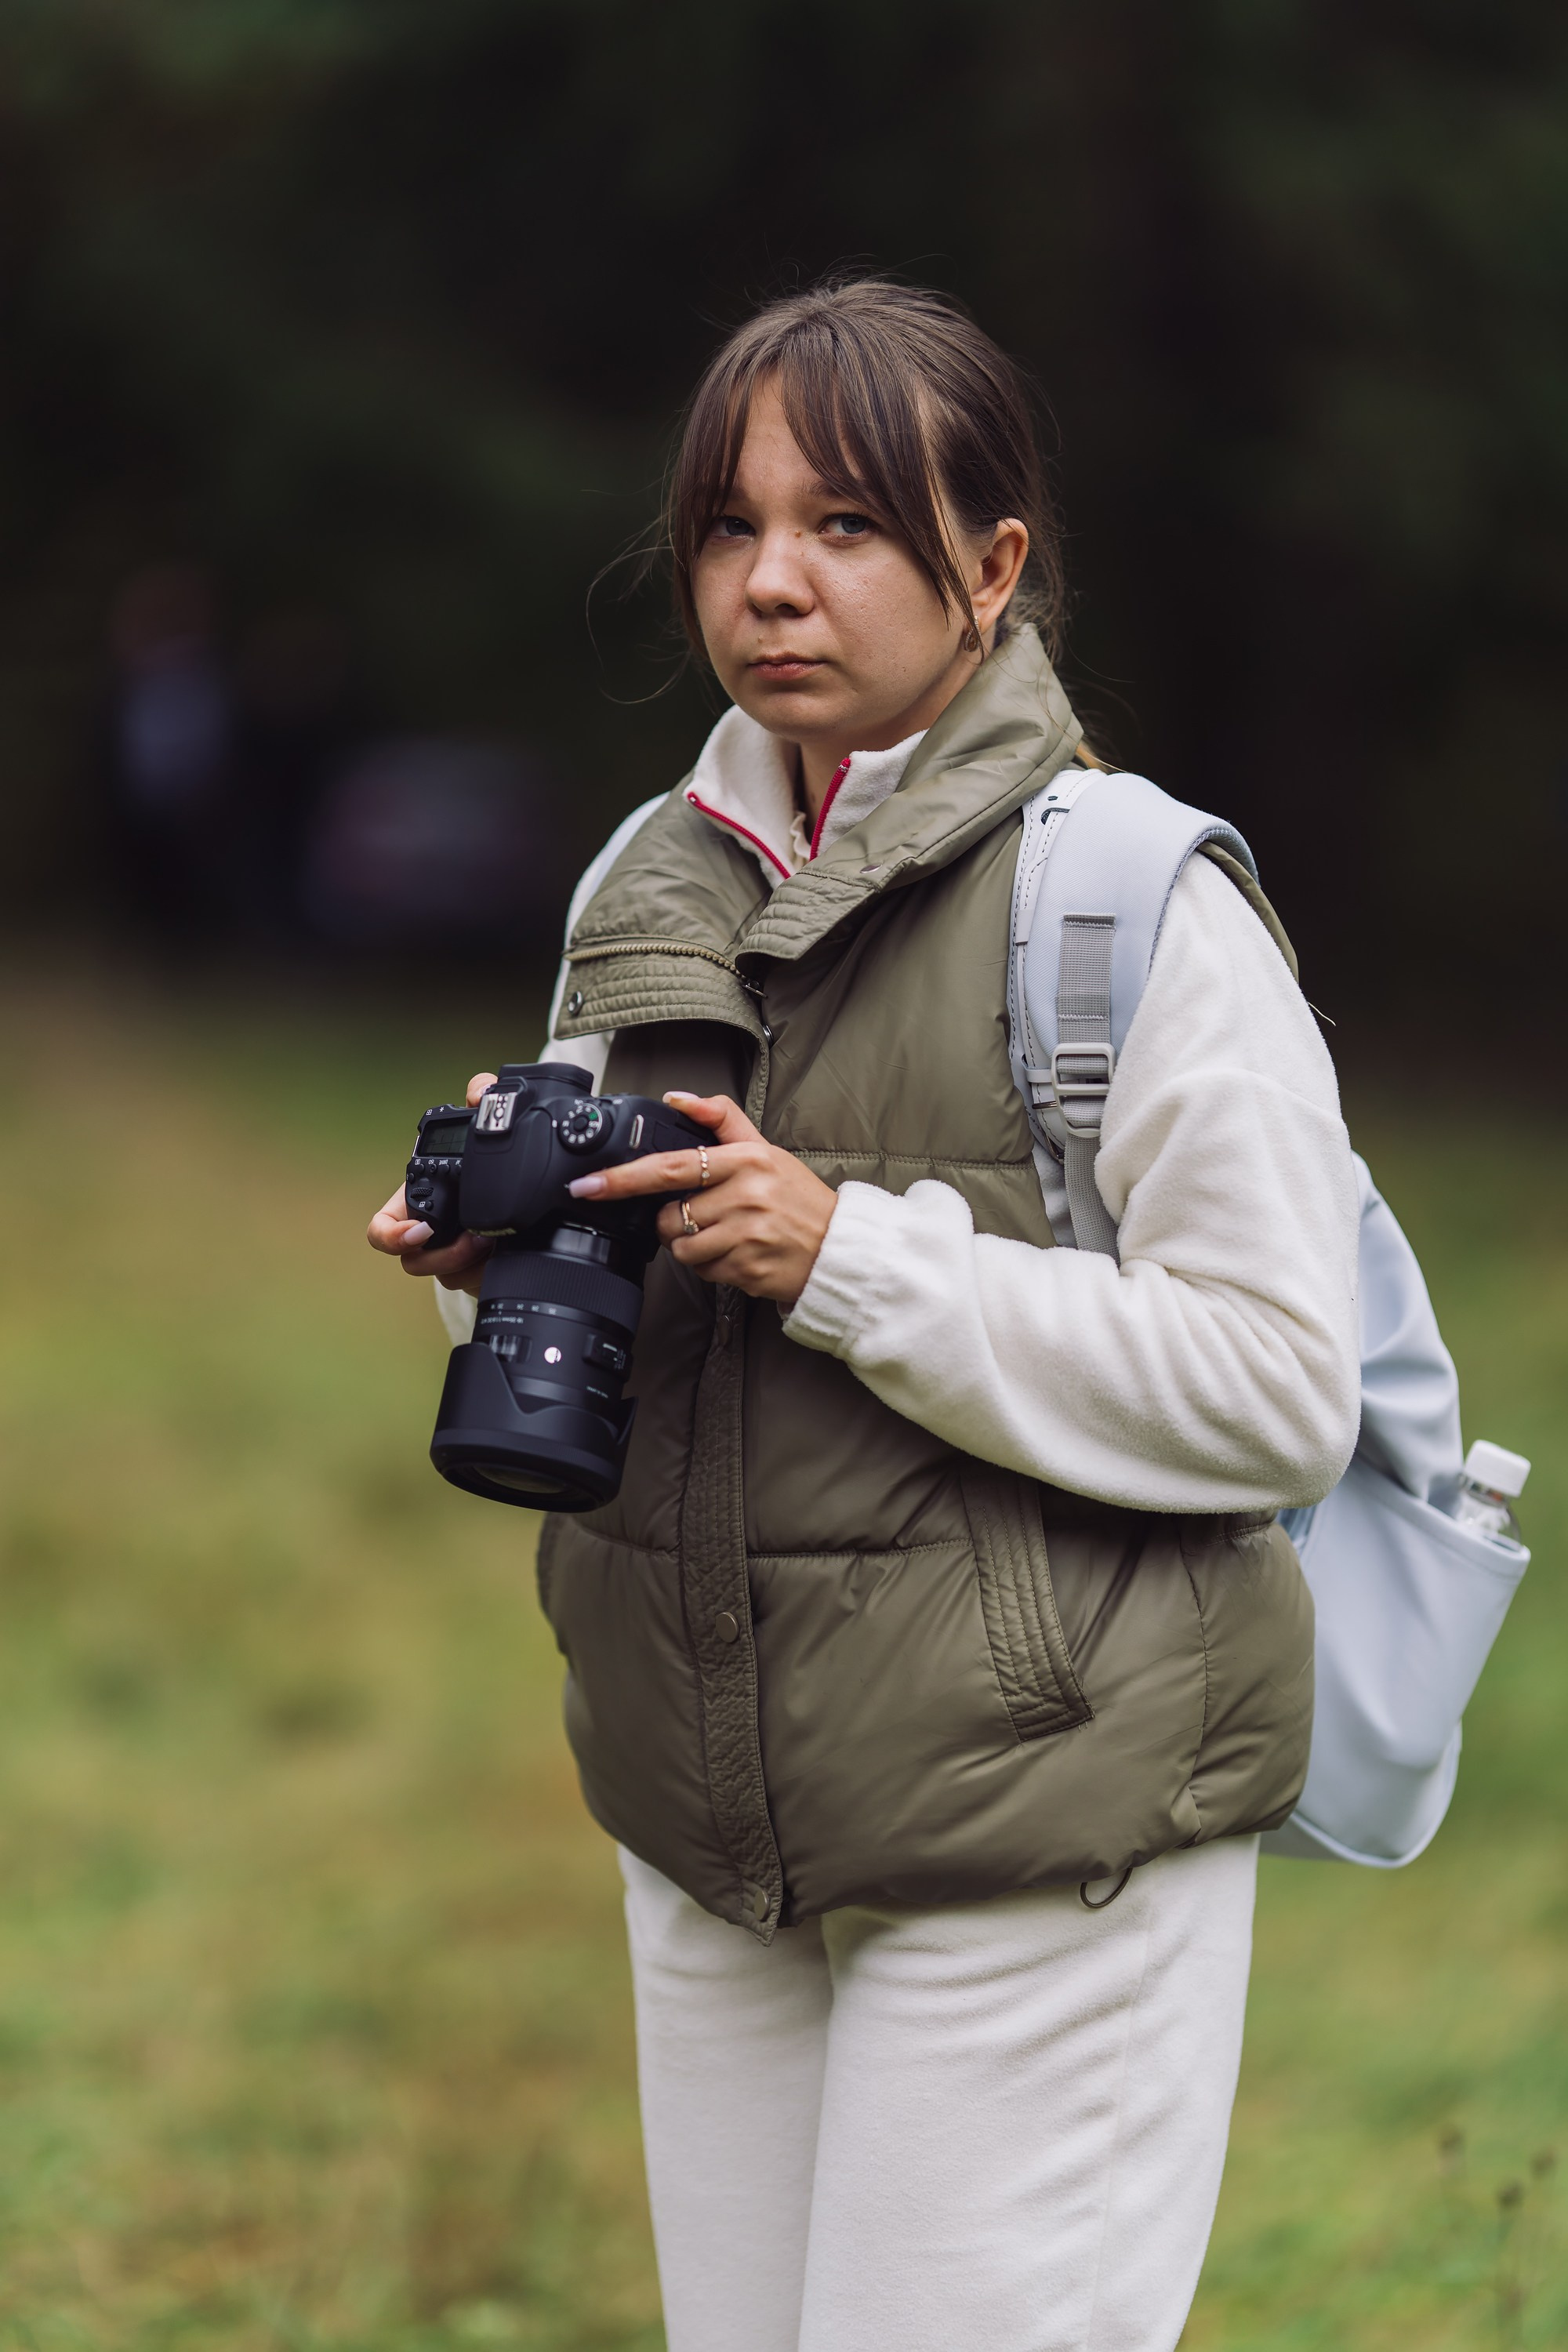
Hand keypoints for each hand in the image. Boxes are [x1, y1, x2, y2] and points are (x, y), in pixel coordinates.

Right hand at [365, 1069, 497, 1298]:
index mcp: (418, 1200)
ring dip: (468, 1265)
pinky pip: (471, 1284)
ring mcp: (449, 1257)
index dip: (391, 1236)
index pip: (382, 1229)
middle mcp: (427, 1233)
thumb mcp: (485, 1125)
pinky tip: (505, 1255)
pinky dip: (487, 1272)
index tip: (421, 1232)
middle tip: (478, 1240)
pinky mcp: (474, 1273)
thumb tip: (479, 1092)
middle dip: (444, 1256)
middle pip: (413, 1261)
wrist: (524, 1198)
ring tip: (495, 1244)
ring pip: (444, 1277)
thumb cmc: (491, 1159)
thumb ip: (482, 1097)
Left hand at [566, 1091, 836, 1306]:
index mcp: (746, 1161)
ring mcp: (747, 1235)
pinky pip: (703, 1272)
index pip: (671, 1166)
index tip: (588, 1184)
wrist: (839, 1249)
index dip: (623, 1177)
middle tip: (705, 1216)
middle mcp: (746, 1196)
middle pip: (669, 1216)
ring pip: (681, 1248)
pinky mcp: (747, 1269)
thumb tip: (677, 1098)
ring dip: (692, 1246)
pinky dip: (712, 1266)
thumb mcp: (765, 1150)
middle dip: (672, 1221)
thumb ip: (721, 1119)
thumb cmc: (798, 1199)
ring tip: (727, 1236)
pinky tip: (737, 1254)